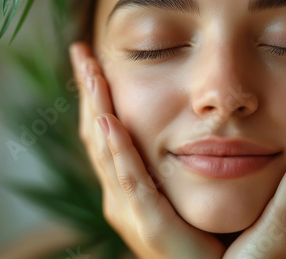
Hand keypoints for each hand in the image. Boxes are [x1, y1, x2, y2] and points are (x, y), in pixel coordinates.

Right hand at [69, 43, 224, 258]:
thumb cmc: (203, 233)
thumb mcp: (180, 189)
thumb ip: (170, 161)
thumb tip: (178, 124)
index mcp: (128, 185)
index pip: (105, 131)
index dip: (97, 95)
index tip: (93, 60)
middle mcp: (120, 195)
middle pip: (97, 134)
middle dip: (89, 92)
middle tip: (81, 51)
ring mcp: (130, 210)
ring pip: (106, 151)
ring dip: (97, 108)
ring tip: (91, 70)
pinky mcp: (149, 223)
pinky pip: (130, 180)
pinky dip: (118, 150)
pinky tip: (109, 120)